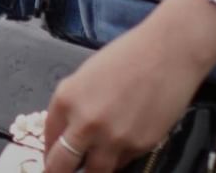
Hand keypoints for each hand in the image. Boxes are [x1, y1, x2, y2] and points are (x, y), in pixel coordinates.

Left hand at [43, 22, 214, 172]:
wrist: (166, 54)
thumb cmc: (126, 57)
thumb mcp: (86, 77)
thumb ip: (73, 105)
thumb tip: (68, 132)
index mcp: (66, 100)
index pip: (49, 138)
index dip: (50, 152)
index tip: (52, 158)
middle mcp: (85, 123)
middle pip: (62, 165)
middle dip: (59, 172)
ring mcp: (113, 139)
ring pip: (95, 172)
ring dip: (92, 170)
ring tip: (93, 166)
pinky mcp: (139, 147)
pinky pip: (123, 163)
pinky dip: (118, 160)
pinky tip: (121, 147)